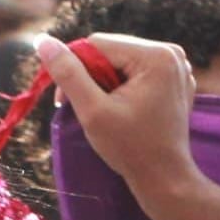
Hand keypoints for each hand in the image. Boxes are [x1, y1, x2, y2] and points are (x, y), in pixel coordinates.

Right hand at [49, 33, 200, 193]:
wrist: (165, 178)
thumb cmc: (130, 149)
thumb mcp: (92, 111)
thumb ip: (68, 74)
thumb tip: (42, 41)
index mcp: (156, 56)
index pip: (97, 44)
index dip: (74, 68)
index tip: (64, 100)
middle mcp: (171, 53)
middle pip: (111, 51)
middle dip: (91, 76)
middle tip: (81, 107)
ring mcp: (176, 66)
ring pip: (121, 61)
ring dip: (104, 82)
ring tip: (103, 111)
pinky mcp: (174, 79)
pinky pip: (137, 71)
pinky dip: (122, 86)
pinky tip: (122, 110)